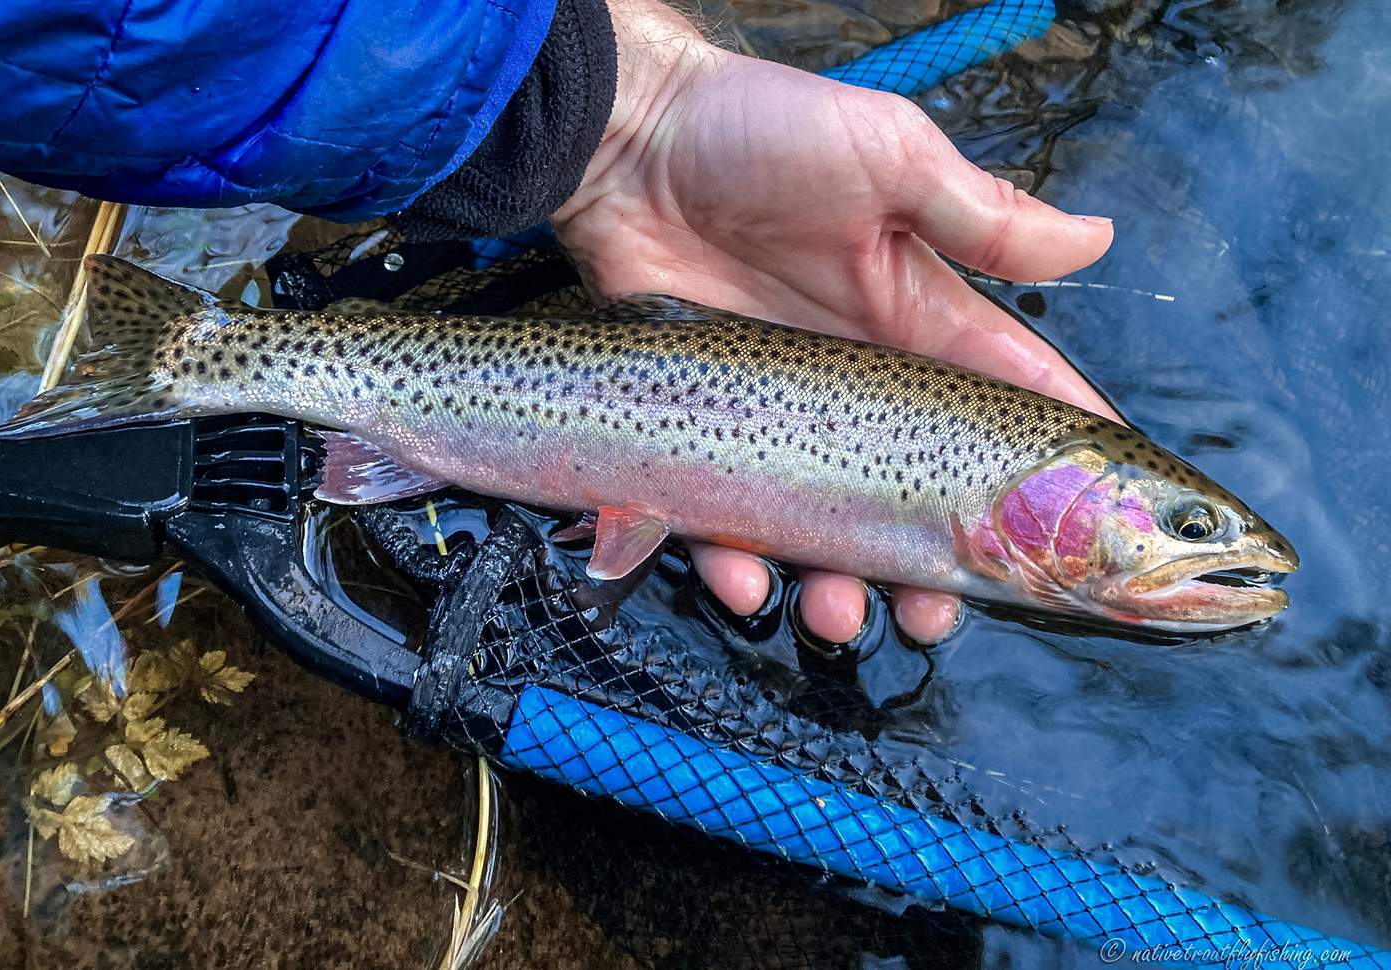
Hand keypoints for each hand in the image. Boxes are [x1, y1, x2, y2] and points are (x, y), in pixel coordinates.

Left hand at [552, 0, 1115, 644]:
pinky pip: (722, 517)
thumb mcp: (888, 156)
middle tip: (933, 615)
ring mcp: (778, 415)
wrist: (626, 142)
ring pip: (824, 529)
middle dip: (935, 570)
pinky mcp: (699, 430)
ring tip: (834, 616)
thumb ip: (982, 217)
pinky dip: (733, 562)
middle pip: (918, 500)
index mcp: (917, 323)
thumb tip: (1096, 243)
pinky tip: (744, 581)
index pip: (1006, 406)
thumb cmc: (758, 133)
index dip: (1046, 474)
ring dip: (837, 590)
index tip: (1081, 542)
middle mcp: (858, 384)